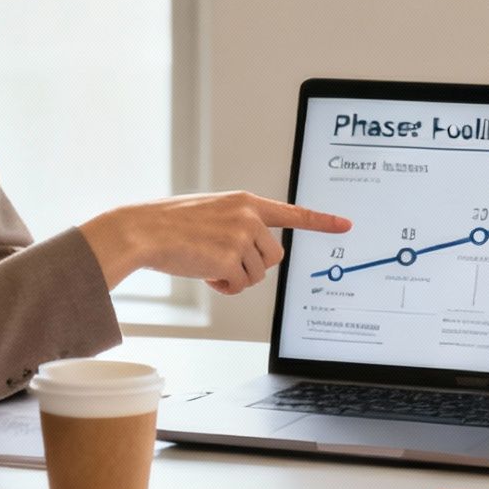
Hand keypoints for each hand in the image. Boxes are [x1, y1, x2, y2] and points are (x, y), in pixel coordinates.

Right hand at [82, 191, 351, 294]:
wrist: (143, 231)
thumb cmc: (170, 224)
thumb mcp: (212, 213)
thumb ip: (238, 225)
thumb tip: (255, 256)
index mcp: (246, 202)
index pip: (292, 213)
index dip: (321, 221)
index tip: (346, 225)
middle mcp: (248, 217)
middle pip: (274, 257)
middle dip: (252, 266)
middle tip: (222, 261)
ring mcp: (241, 237)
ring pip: (257, 275)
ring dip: (235, 277)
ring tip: (207, 262)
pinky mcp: (230, 259)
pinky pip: (239, 286)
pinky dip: (223, 286)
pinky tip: (203, 272)